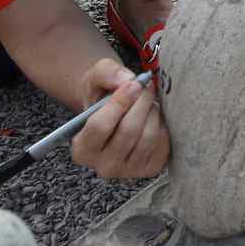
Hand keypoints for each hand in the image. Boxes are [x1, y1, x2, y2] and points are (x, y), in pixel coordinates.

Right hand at [72, 58, 169, 179]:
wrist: (116, 114)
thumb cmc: (102, 96)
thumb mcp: (97, 79)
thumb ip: (107, 74)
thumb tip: (127, 79)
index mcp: (82, 148)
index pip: (100, 126)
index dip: (119, 103)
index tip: (134, 84)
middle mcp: (102, 166)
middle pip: (128, 131)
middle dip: (142, 103)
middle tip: (146, 87)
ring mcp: (127, 171)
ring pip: (148, 137)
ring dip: (153, 113)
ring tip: (149, 101)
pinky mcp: (149, 169)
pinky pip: (162, 144)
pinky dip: (162, 126)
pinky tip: (154, 117)